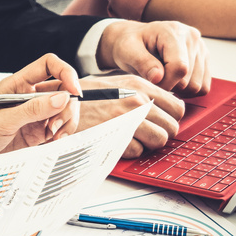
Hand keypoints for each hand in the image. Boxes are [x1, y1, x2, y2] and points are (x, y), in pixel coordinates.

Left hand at [0, 54, 82, 159]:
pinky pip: (60, 126)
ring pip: (65, 109)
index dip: (66, 73)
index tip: (74, 91)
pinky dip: (62, 133)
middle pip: (63, 89)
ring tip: (54, 134)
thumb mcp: (4, 120)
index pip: (49, 65)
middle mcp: (30, 95)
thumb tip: (61, 98)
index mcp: (19, 83)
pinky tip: (52, 140)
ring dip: (66, 121)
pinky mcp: (40, 129)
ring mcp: (37, 112)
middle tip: (57, 123)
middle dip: (67, 105)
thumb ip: (33, 109)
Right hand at [44, 74, 185, 158]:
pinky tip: (117, 142)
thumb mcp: (116, 84)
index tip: (162, 122)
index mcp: (139, 85)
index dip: (171, 118)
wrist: (58, 104)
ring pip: (160, 140)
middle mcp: (137, 100)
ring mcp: (128, 119)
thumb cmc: (85, 97)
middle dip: (162, 133)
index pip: (177, 107)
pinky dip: (130, 151)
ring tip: (133, 139)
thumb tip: (163, 106)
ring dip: (148, 144)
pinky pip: (139, 151)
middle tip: (148, 134)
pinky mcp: (117, 137)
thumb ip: (141, 93)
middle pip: (172, 126)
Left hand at [95, 20, 210, 95]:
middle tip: (154, 79)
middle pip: (188, 80)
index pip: (179, 67)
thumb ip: (142, 62)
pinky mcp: (204, 59)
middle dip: (169, 86)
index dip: (165, 83)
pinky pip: (203, 87)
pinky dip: (188, 90)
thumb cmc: (129, 44)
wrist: (134, 40)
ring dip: (179, 90)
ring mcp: (201, 48)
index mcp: (174, 32)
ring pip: (197, 86)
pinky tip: (173, 81)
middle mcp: (192, 38)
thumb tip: (158, 77)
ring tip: (163, 78)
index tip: (150, 84)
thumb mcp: (127, 50)